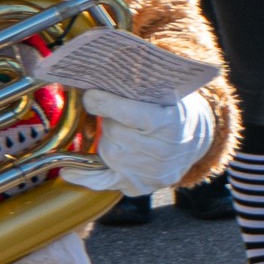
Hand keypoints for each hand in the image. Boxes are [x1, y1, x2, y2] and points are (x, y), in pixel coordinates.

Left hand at [60, 89, 218, 193]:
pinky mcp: (140, 186)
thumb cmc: (173, 110)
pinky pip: (105, 181)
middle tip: (113, 113)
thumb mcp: (166, 93)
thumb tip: (98, 77)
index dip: (105, 103)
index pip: (130, 114)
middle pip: (115, 134)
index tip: (90, 95)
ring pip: (108, 153)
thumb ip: (137, 88)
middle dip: (108, 120)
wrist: (195, 141)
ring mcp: (149, 172)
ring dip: (106, 140)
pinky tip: (68, 170)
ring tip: (118, 131)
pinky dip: (84, 176)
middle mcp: (160, 152)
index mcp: (168, 122)